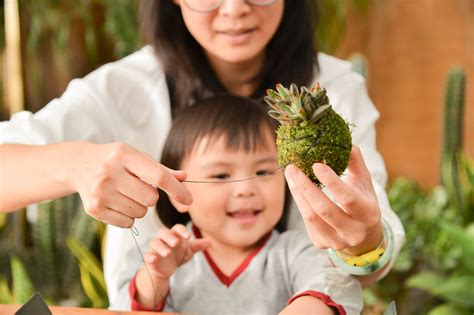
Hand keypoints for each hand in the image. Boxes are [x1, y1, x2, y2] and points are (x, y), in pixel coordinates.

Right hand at [70, 142, 192, 227]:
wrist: (79, 164)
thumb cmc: (117, 160)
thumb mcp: (138, 157)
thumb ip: (162, 169)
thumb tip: (185, 178)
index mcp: (124, 154)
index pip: (158, 176)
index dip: (177, 190)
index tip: (188, 200)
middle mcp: (109, 172)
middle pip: (151, 199)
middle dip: (151, 197)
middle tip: (138, 187)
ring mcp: (99, 192)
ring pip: (140, 213)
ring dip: (140, 207)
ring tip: (126, 193)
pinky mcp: (93, 209)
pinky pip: (127, 223)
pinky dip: (128, 217)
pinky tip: (117, 202)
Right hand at [144, 224, 209, 279]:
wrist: (166, 269)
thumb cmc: (178, 255)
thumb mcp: (188, 251)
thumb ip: (197, 246)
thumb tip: (209, 242)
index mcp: (174, 234)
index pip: (177, 228)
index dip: (182, 231)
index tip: (189, 236)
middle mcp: (163, 239)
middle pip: (163, 232)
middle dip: (169, 237)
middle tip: (176, 243)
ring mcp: (155, 248)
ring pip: (155, 242)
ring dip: (160, 247)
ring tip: (167, 253)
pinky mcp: (150, 257)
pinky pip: (147, 255)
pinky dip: (150, 256)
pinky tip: (153, 259)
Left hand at [285, 145, 382, 254]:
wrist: (363, 236)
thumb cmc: (362, 201)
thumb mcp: (364, 183)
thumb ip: (356, 163)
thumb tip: (347, 144)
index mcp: (368, 214)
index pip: (348, 198)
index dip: (331, 181)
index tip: (315, 164)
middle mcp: (354, 231)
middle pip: (325, 209)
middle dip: (305, 186)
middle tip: (292, 167)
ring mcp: (337, 241)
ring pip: (312, 216)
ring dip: (298, 194)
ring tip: (290, 175)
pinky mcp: (322, 243)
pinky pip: (307, 222)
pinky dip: (300, 203)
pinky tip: (295, 188)